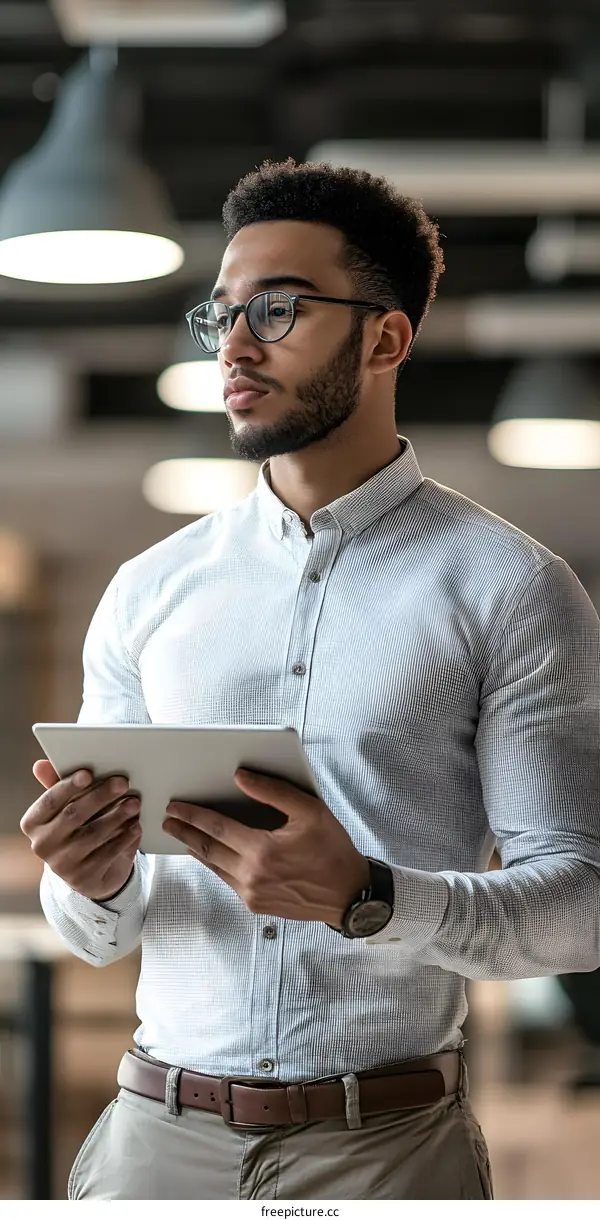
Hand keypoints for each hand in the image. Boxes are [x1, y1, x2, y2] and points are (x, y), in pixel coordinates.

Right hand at [20, 761, 141, 901]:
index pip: (50, 801)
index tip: (88, 773)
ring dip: (117, 816)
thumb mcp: (67, 807)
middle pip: (73, 814)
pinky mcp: (84, 879)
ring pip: (93, 834)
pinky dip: (124, 837)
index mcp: (33, 823)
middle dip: (100, 796)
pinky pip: (108, 853)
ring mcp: (63, 865)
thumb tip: (41, 764)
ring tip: (135, 803)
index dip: (68, 786)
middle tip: (123, 782)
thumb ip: (59, 785)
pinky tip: (136, 826)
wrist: (89, 871)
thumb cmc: (77, 828)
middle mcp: (42, 845)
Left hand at [162, 769, 369, 926]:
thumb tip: (241, 778)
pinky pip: (227, 881)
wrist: (349, 894)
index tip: (176, 807)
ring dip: (196, 850)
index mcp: (262, 851)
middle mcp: (252, 876)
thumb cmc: (333, 850)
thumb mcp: (310, 811)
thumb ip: (273, 792)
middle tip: (169, 820)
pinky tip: (211, 856)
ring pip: (214, 867)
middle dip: (186, 832)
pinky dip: (215, 865)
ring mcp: (252, 894)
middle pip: (207, 850)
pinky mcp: (256, 905)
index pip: (216, 829)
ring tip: (183, 836)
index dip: (193, 815)